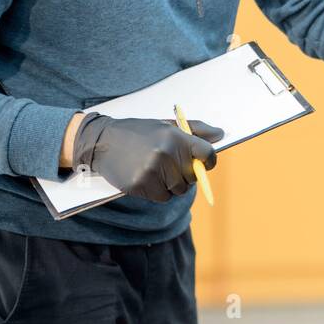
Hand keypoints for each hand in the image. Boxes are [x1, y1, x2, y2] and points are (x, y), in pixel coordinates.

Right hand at [70, 113, 223, 201]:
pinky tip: (147, 179)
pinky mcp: (140, 184)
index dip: (209, 161)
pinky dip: (158, 192)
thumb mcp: (166, 125)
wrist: (102, 141)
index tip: (204, 163)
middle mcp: (166, 153)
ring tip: (157, 171)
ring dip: (171, 185)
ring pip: (178, 190)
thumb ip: (195, 130)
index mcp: (175, 137)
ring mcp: (152, 170)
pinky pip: (162, 197)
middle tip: (170, 166)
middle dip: (186, 175)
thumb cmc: (139, 133)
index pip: (207, 153)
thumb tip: (221, 134)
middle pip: (193, 177)